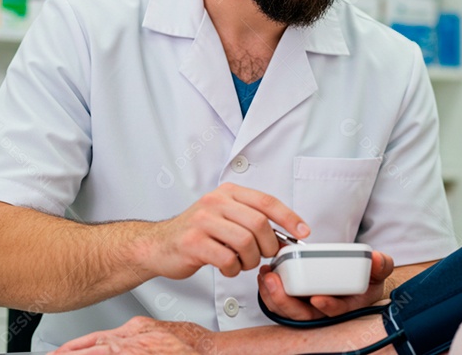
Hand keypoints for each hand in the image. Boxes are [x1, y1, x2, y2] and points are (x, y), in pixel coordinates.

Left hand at [51, 317, 213, 353]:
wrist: (210, 350)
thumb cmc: (192, 344)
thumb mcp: (158, 330)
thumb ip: (138, 334)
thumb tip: (122, 340)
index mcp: (133, 330)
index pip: (95, 339)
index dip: (73, 347)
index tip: (58, 352)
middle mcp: (129, 341)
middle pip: (90, 349)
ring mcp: (133, 351)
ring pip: (98, 354)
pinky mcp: (138, 354)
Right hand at [147, 183, 309, 278]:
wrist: (158, 245)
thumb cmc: (197, 233)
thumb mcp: (225, 216)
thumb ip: (252, 221)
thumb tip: (286, 238)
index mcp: (227, 192)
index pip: (266, 201)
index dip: (289, 217)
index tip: (303, 233)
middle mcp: (215, 202)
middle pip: (258, 223)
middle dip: (268, 245)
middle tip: (264, 255)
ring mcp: (202, 221)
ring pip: (245, 242)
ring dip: (250, 260)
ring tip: (242, 263)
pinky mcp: (192, 243)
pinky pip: (227, 259)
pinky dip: (232, 269)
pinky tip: (227, 268)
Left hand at [257, 250, 393, 319]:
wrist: (358, 278)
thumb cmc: (367, 277)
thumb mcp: (379, 269)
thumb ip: (381, 265)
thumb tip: (377, 259)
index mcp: (348, 305)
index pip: (337, 311)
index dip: (328, 307)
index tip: (318, 298)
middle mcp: (326, 310)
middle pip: (304, 315)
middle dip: (286, 301)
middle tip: (274, 282)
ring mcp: (309, 306)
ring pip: (288, 311)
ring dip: (273, 296)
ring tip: (266, 275)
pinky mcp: (297, 299)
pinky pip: (280, 302)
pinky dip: (270, 291)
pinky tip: (265, 275)